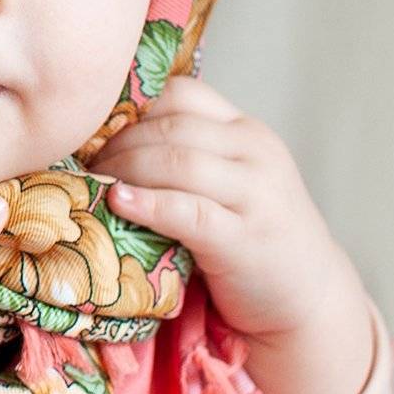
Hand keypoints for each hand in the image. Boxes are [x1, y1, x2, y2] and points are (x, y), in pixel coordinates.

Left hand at [90, 75, 354, 345]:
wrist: (309, 299)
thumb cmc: (253, 239)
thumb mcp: (231, 181)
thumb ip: (189, 156)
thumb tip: (107, 141)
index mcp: (247, 131)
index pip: (182, 94)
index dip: (132, 108)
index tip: (96, 130)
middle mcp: (256, 152)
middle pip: (170, 128)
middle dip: (117, 142)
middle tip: (83, 163)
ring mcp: (256, 194)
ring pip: (176, 162)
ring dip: (124, 169)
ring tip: (93, 183)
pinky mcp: (245, 238)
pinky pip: (189, 211)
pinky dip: (148, 204)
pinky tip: (118, 202)